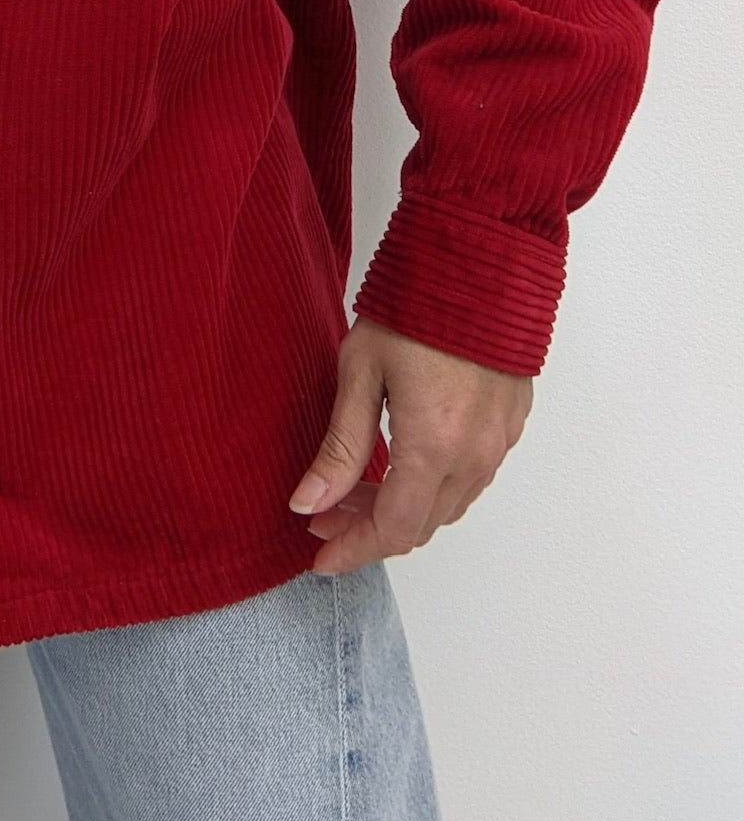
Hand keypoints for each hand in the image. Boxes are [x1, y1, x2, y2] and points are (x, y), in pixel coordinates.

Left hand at [288, 316, 532, 573]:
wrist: (480, 263)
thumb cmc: (415, 308)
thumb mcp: (359, 373)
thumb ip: (339, 447)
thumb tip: (309, 505)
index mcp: (432, 448)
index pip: (392, 530)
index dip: (353, 550)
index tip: (320, 558)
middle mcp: (474, 456)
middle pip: (420, 525)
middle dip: (368, 529)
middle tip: (325, 514)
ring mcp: (499, 442)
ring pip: (448, 505)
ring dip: (401, 508)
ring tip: (354, 487)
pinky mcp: (511, 424)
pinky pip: (472, 478)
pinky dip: (432, 486)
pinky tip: (400, 463)